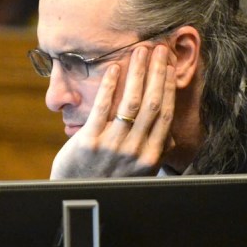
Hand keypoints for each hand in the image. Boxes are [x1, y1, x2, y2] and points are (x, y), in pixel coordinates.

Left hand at [50, 44, 175, 178]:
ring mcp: (112, 146)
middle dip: (157, 72)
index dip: (168, 87)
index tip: (170, 66)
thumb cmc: (106, 181)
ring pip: (131, 102)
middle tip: (160, 49)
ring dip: (138, 73)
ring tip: (140, 51)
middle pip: (152, 103)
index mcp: (150, 157)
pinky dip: (110, 86)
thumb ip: (153, 152)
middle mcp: (135, 151)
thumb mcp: (137, 173)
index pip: (164, 114)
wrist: (76, 197)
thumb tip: (169, 134)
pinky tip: (114, 68)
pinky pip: (103, 108)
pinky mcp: (89, 142)